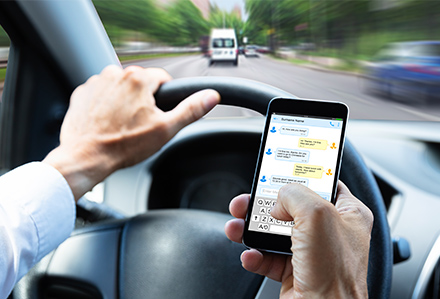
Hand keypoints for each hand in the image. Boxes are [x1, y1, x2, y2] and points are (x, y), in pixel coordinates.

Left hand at [43, 65, 219, 199]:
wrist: (85, 157)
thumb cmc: (123, 145)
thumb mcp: (165, 130)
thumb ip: (190, 110)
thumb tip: (211, 96)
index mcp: (138, 79)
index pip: (162, 78)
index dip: (165, 97)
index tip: (159, 113)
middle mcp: (115, 74)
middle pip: (141, 83)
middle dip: (144, 99)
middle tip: (140, 123)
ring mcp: (96, 82)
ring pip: (121, 87)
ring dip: (124, 100)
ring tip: (122, 124)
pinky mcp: (83, 92)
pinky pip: (102, 93)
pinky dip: (106, 104)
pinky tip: (107, 122)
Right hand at [224, 182, 372, 297]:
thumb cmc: (334, 273)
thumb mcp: (316, 215)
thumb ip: (294, 194)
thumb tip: (277, 201)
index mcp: (347, 213)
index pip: (322, 183)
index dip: (300, 175)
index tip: (280, 171)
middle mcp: (329, 232)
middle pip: (290, 207)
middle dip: (264, 204)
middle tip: (248, 201)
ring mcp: (310, 252)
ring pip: (274, 231)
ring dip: (251, 228)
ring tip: (237, 226)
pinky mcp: (294, 271)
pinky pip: (267, 256)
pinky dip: (255, 255)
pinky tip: (251, 255)